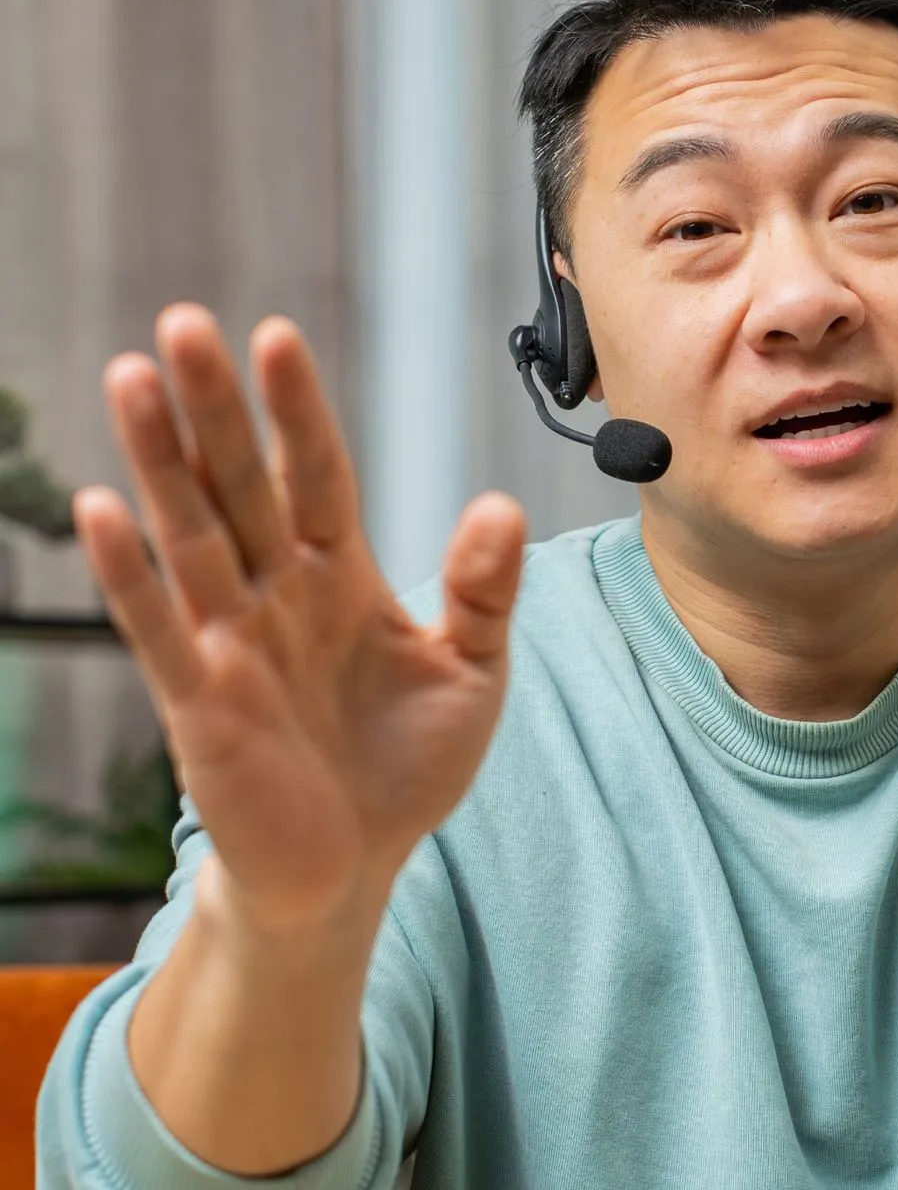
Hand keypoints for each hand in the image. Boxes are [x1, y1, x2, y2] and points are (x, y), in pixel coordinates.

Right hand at [75, 304, 525, 937]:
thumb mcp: (472, 676)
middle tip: (185, 324)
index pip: (319, 477)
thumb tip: (503, 507)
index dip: (299, 413)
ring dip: (161, 462)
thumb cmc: (406, 766)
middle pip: (241, 487)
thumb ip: (485, 594)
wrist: (355, 865)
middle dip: (217, 410)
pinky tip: (101, 508)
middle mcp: (279, 596)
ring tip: (134, 379)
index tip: (275, 337)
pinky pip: (159, 629)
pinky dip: (131, 573)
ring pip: (191, 536)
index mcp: (342, 579)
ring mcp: (232, 643)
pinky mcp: (201, 704)